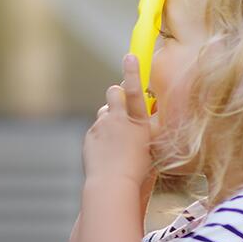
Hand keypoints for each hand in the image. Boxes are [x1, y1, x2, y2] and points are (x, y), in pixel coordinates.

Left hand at [83, 54, 154, 188]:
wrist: (112, 185)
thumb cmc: (139, 172)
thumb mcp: (152, 147)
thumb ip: (148, 129)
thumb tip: (147, 118)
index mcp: (138, 122)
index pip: (135, 90)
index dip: (132, 71)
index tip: (130, 56)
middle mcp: (118, 120)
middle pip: (113, 91)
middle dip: (117, 93)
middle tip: (123, 106)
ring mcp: (101, 127)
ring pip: (104, 111)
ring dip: (110, 117)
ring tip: (116, 138)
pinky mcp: (90, 136)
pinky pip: (97, 129)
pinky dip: (101, 135)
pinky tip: (107, 152)